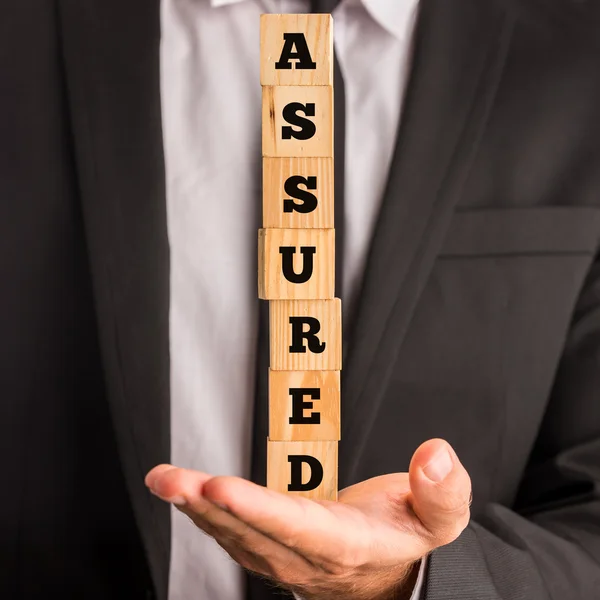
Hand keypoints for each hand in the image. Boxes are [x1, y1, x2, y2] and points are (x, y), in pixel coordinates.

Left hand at [145, 438, 470, 599]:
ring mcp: (285, 559)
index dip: (257, 509)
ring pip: (235, 535)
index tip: (220, 487)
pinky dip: (206, 513)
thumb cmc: (409, 535)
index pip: (297, 529)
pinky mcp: (273, 550)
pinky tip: (186, 493)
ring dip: (196, 508)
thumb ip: (442, 490)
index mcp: (348, 547)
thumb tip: (435, 453)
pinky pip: (234, 534)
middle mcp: (308, 558)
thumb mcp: (441, 518)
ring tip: (165, 480)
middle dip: (207, 505)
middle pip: (252, 533)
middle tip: (171, 478)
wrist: (393, 574)